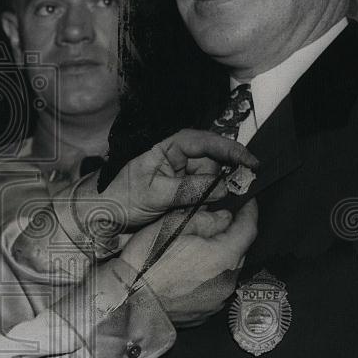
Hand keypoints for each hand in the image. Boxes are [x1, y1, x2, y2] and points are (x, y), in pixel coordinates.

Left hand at [77, 129, 258, 236]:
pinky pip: (204, 197)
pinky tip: (185, 212)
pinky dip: (202, 206)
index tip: (253, 164)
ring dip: (207, 198)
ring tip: (179, 209)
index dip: (232, 151)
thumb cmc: (123, 197)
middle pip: (215, 165)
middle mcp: (181, 157)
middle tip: (202, 200)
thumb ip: (190, 190)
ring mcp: (184, 174)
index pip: (208, 142)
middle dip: (217, 183)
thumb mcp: (156, 193)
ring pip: (212, 184)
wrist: (105, 215)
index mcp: (172, 146)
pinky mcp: (185, 191)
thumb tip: (223, 188)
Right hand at [125, 200, 257, 325]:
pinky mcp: (205, 313)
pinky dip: (208, 276)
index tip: (246, 200)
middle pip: (238, 250)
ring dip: (218, 257)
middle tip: (214, 220)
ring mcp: (217, 301)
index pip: (249, 229)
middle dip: (230, 234)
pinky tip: (187, 271)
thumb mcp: (172, 227)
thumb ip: (205, 219)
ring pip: (226, 270)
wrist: (128, 302)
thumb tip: (225, 217)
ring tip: (195, 248)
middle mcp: (228, 282)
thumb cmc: (146, 262)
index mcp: (223, 257)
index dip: (249, 211)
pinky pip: (214, 287)